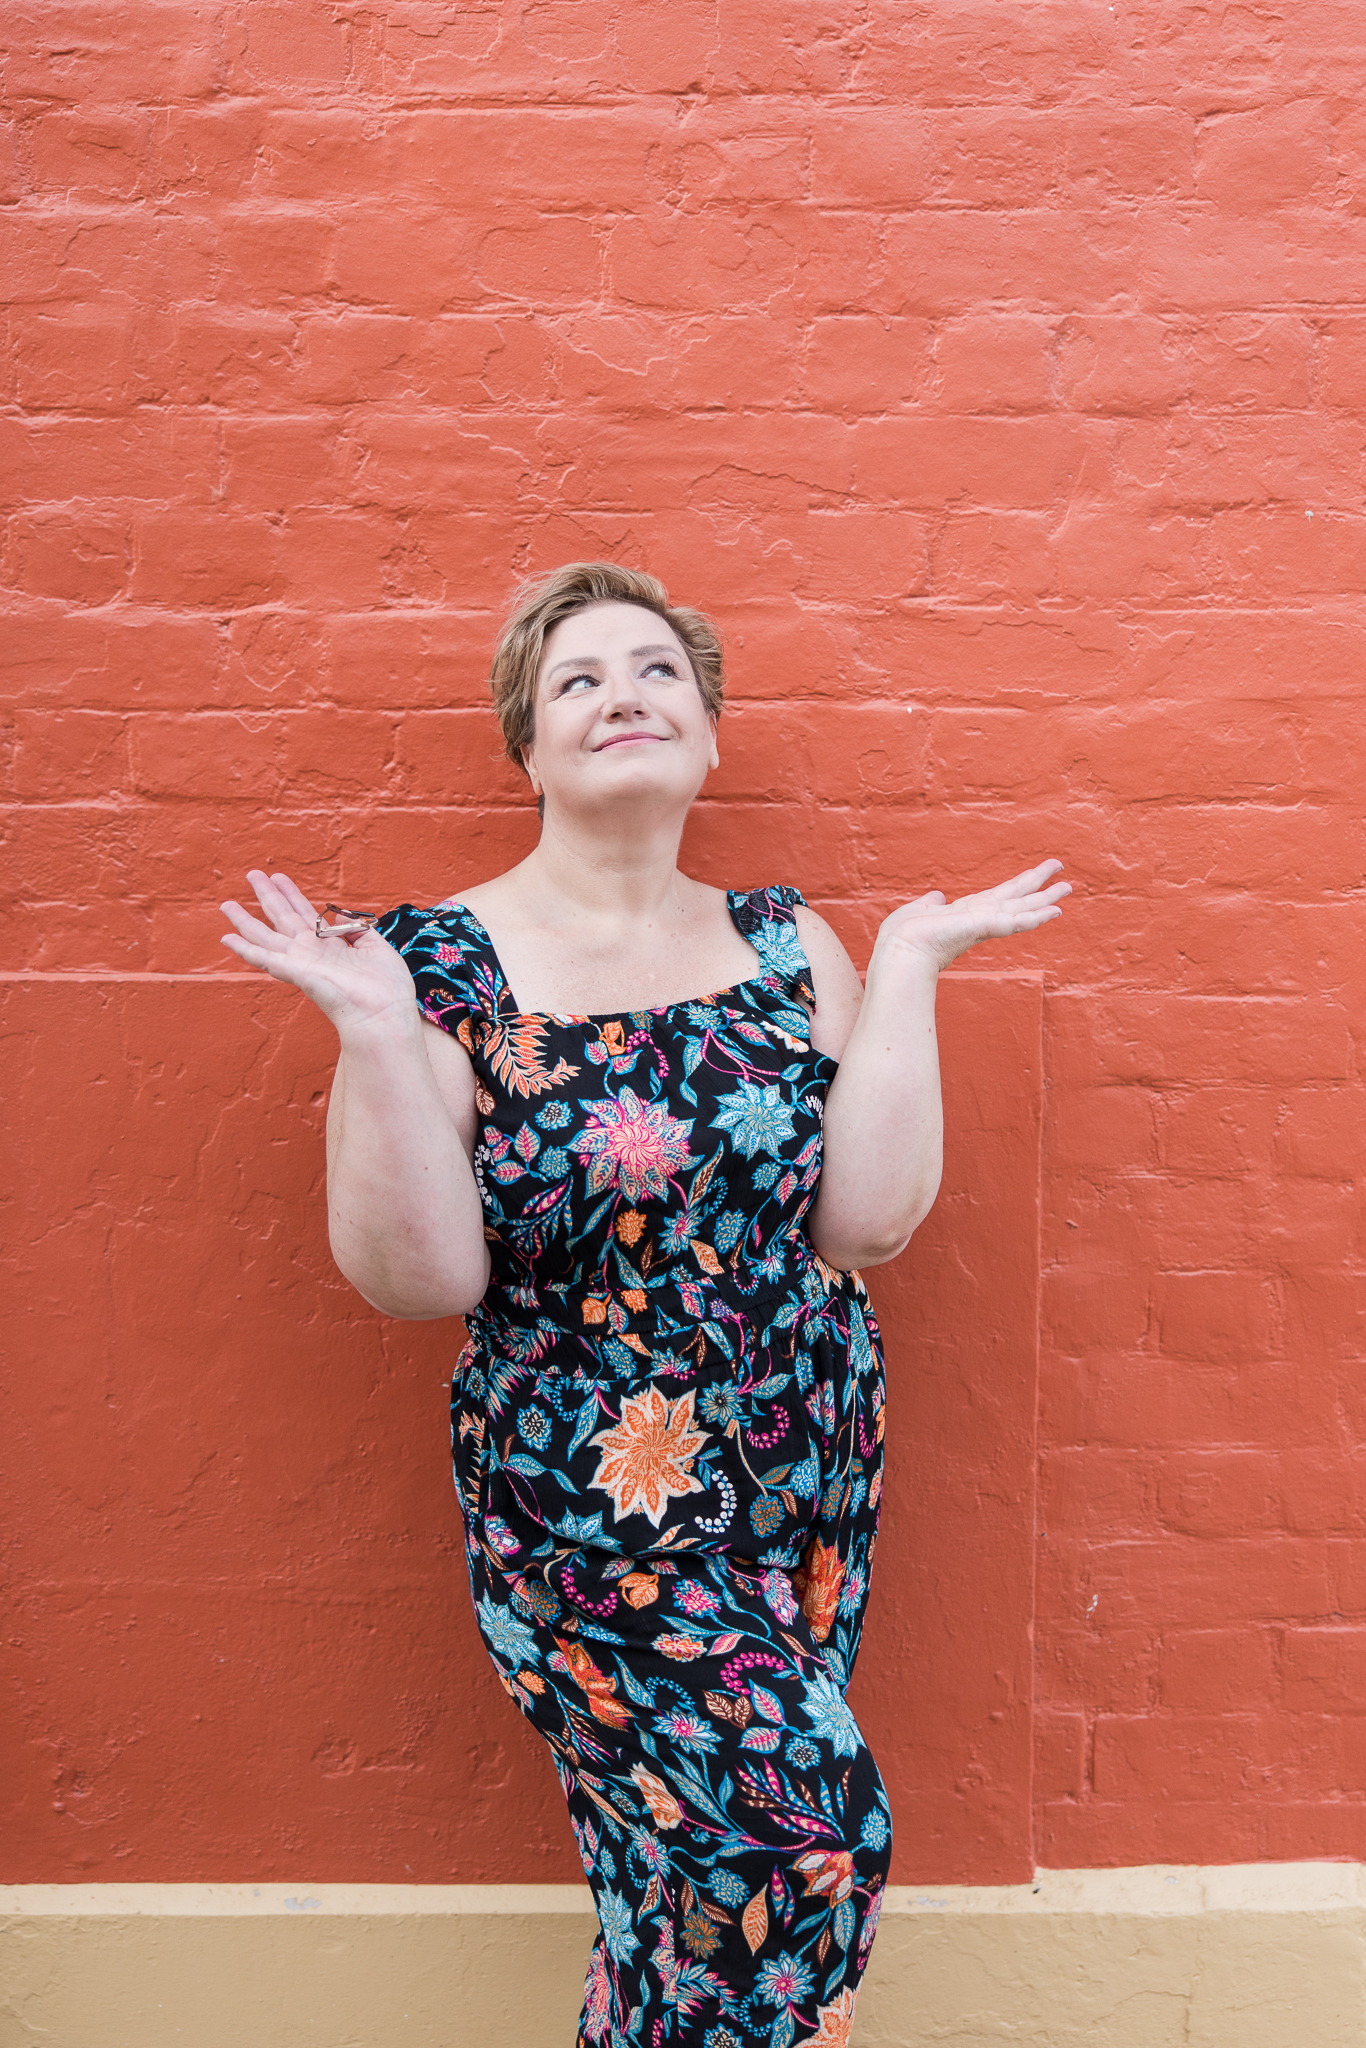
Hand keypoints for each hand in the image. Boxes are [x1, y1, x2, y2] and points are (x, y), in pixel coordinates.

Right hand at [219, 871, 418, 1038]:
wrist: (385, 1015)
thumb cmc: (386, 990)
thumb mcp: (376, 948)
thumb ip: (358, 929)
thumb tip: (341, 916)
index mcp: (329, 947)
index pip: (305, 914)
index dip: (291, 894)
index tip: (278, 877)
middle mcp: (311, 953)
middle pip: (282, 918)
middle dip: (267, 895)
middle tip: (251, 874)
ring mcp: (301, 963)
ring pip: (265, 937)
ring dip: (244, 920)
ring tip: (225, 904)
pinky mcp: (297, 973)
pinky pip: (265, 959)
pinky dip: (245, 949)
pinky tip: (227, 939)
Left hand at [873, 859, 1069, 977]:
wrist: (899, 953)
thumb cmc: (902, 938)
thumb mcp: (918, 911)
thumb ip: (930, 903)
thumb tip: (937, 895)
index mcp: (966, 914)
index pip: (999, 898)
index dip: (1019, 887)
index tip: (1036, 877)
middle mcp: (980, 919)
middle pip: (1017, 900)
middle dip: (1041, 889)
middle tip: (1066, 880)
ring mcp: (983, 924)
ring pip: (1022, 909)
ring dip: (1046, 899)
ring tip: (1069, 887)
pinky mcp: (982, 927)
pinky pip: (1014, 922)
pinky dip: (1035, 917)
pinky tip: (1054, 911)